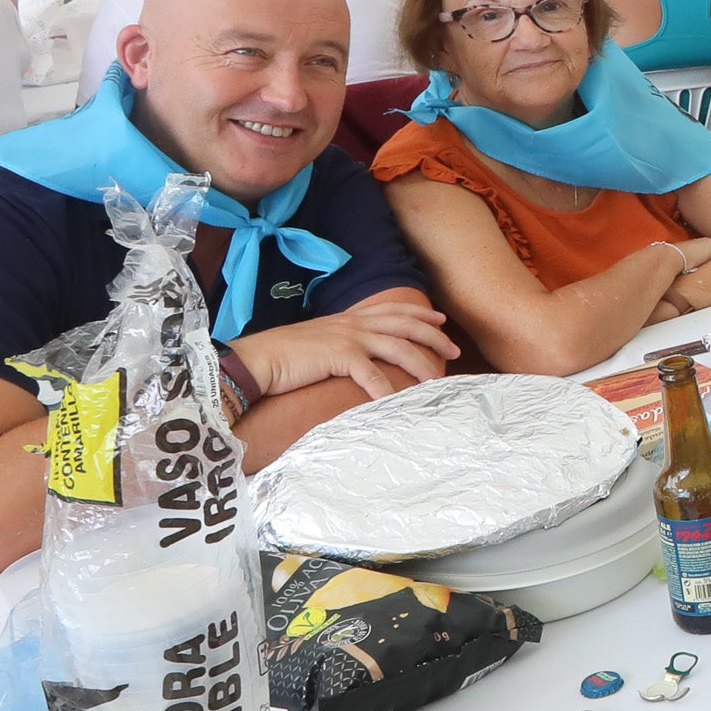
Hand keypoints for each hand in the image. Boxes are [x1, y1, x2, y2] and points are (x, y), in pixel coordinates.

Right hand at [228, 292, 456, 401]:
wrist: (256, 359)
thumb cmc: (284, 356)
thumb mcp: (319, 342)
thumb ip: (341, 344)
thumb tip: (357, 357)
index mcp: (349, 319)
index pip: (393, 309)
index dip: (420, 312)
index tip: (441, 319)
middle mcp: (352, 323)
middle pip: (405, 325)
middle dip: (434, 336)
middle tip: (454, 350)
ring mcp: (347, 338)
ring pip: (397, 347)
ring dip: (421, 364)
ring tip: (436, 379)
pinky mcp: (337, 356)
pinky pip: (371, 374)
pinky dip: (387, 389)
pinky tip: (398, 402)